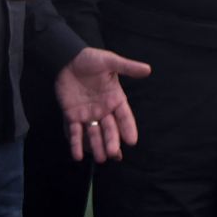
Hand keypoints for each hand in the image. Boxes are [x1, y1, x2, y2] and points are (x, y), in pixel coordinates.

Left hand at [55, 47, 151, 163]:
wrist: (67, 58)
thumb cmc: (91, 59)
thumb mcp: (110, 61)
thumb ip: (127, 67)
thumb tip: (148, 69)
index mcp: (115, 98)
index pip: (124, 116)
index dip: (128, 128)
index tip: (132, 141)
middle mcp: (103, 110)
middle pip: (110, 128)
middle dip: (112, 141)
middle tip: (114, 153)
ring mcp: (88, 114)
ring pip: (94, 133)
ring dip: (96, 146)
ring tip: (100, 158)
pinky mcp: (72, 116)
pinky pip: (74, 132)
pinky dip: (75, 143)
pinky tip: (77, 155)